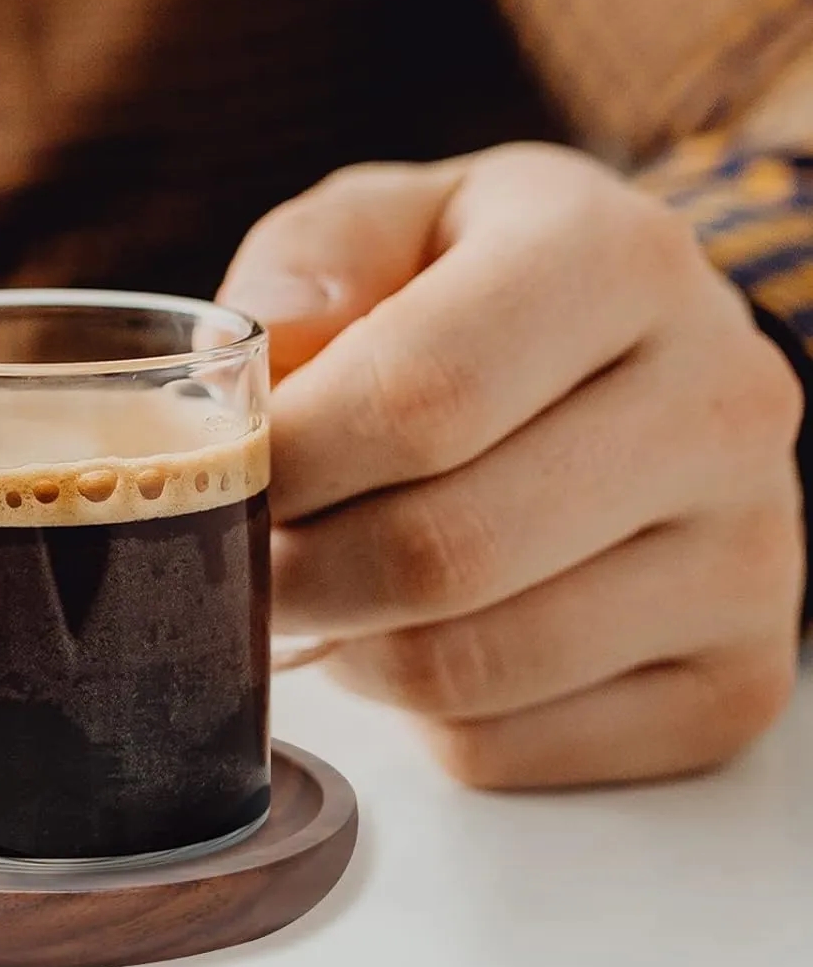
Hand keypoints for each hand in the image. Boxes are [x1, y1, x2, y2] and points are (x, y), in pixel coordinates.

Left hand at [220, 144, 804, 787]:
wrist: (644, 363)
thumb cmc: (479, 286)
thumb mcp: (392, 220)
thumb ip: (309, 262)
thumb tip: (256, 363)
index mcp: (619, 259)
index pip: (420, 397)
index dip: (286, 463)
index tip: (216, 480)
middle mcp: (717, 403)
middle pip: (441, 551)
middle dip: (295, 573)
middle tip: (240, 558)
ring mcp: (750, 556)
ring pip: (468, 668)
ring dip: (348, 646)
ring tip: (328, 584)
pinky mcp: (737, 679)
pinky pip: (508, 746)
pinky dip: (415, 712)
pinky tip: (416, 631)